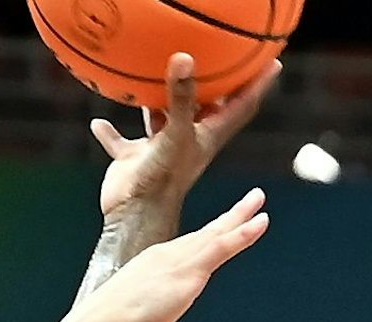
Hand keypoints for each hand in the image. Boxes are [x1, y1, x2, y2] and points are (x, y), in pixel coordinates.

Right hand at [80, 188, 268, 321]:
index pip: (187, 247)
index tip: (221, 226)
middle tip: (250, 201)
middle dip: (229, 216)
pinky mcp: (190, 271)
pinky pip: (222, 246)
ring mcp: (179, 261)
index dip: (207, 235)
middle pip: (205, 233)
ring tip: (259, 202)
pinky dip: (242, 234)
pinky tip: (260, 223)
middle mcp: (165, 256)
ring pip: (217, 233)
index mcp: (151, 266)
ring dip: (240, 216)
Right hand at [93, 54, 279, 217]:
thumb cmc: (165, 179)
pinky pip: (122, 142)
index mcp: (208, 135)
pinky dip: (111, 133)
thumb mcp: (176, 132)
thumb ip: (180, 97)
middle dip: (211, 85)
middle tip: (216, 57)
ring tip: (157, 75)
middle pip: (203, 106)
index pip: (241, 104)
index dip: (257, 83)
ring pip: (163, 118)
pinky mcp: (135, 159)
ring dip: (160, 101)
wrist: (135, 213)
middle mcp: (186, 139)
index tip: (272, 62)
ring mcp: (160, 149)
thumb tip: (184, 58)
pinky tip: (99, 124)